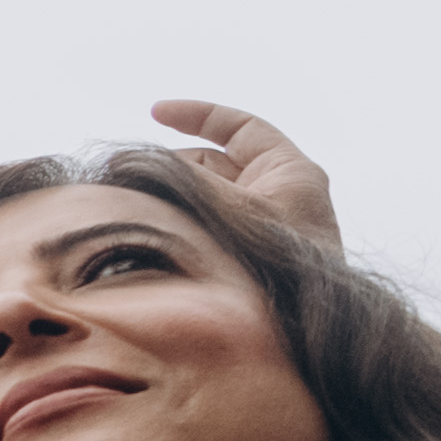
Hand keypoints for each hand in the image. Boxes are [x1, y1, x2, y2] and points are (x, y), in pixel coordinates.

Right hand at [145, 97, 339, 249]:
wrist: (312, 328)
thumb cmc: (283, 265)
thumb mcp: (229, 209)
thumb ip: (185, 180)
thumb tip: (134, 160)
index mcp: (289, 170)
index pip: (239, 126)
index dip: (196, 114)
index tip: (155, 112)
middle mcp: (280, 192)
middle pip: (218, 161)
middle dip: (173, 162)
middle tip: (129, 170)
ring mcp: (267, 224)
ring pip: (210, 194)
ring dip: (173, 194)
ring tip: (133, 199)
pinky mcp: (253, 252)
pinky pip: (210, 223)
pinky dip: (182, 219)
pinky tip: (152, 226)